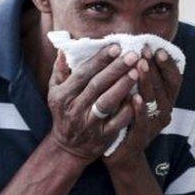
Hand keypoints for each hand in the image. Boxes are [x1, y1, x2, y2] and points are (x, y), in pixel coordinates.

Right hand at [47, 44, 140, 160]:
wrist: (68, 148)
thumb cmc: (65, 112)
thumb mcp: (55, 92)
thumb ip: (60, 71)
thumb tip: (64, 49)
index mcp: (62, 95)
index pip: (82, 73)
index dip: (99, 60)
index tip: (116, 46)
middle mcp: (74, 109)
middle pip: (97, 85)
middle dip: (115, 69)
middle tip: (132, 54)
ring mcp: (88, 124)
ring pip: (107, 102)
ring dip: (123, 86)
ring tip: (137, 71)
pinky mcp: (102, 137)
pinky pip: (117, 122)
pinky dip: (128, 110)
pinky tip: (139, 97)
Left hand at [104, 47, 182, 169]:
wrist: (120, 153)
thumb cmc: (127, 116)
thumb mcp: (136, 94)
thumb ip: (139, 75)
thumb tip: (134, 47)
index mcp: (166, 99)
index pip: (174, 78)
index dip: (168, 63)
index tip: (158, 47)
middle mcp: (165, 112)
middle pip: (164, 86)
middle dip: (155, 67)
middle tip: (146, 50)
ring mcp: (154, 126)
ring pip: (154, 101)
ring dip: (148, 82)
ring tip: (140, 66)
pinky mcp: (141, 138)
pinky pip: (142, 122)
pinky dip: (139, 109)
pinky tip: (134, 97)